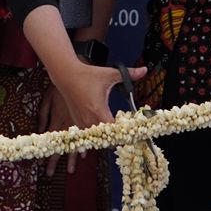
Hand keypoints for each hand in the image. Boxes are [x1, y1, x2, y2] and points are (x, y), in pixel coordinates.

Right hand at [40, 59, 145, 175]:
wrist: (65, 75)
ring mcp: (82, 123)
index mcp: (99, 112)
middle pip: (107, 140)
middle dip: (118, 140)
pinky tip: (98, 139)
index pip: (115, 132)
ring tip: (115, 139)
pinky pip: (88, 137)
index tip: (135, 136)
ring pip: (96, 141)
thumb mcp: (109, 74)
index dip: (126, 135)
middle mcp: (89, 121)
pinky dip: (95, 138)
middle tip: (129, 140)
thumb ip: (129, 74)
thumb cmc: (87, 75)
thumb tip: (144, 70)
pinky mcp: (77, 123)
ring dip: (106, 140)